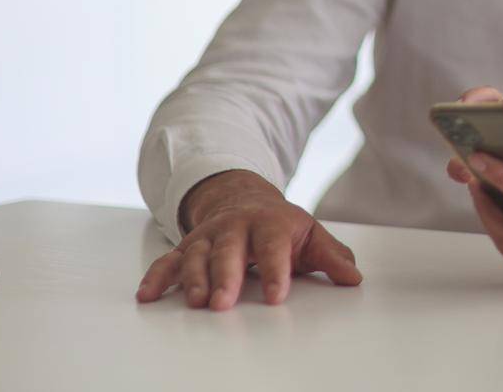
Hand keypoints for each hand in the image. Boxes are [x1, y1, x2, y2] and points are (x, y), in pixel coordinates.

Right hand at [135, 170, 362, 309]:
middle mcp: (236, 227)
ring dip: (193, 278)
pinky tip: (147, 296)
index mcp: (271, 224)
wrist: (244, 200)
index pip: (274, 247)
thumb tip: (354, 277)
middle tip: (223, 303)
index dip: (276, 271)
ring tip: (195, 302)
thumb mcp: (310, 236)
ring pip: (197, 256)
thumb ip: (331, 257)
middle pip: (229, 251)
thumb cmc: (281, 227)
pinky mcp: (187, 246)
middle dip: (226, 276)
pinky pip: (168, 260)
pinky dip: (157, 276)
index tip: (276, 297)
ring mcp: (209, 236)